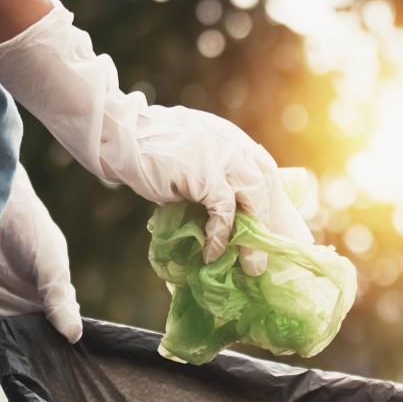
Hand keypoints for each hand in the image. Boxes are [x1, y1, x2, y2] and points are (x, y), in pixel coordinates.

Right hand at [0, 0, 312, 273]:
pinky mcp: (204, 174)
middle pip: (267, 185)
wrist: (118, 135)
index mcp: (231, 140)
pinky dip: (220, 235)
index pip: (265, 171)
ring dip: (252, 236)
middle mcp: (233, 144)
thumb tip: (222, 217)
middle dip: (274, 222)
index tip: (283, 230)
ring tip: (250, 266)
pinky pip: (222, 210)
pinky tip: (212, 253)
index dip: (276, 202)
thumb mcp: (189, 158)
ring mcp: (221, 156)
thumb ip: (209, 177)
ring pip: (253, 198)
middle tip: (276, 253)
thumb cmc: (147, 151)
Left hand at [0, 165, 81, 346]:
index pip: (57, 329)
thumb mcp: (51, 262)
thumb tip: (74, 335)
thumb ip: (59, 298)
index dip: (58, 347)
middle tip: (33, 368)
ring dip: (6, 350)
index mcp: (49, 296)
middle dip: (31, 354)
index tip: (58, 363)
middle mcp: (25, 304)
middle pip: (30, 339)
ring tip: (11, 359)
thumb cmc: (30, 227)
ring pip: (3, 339)